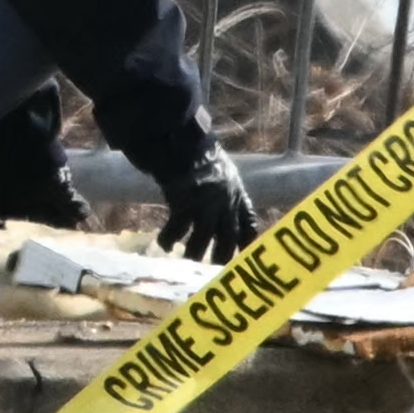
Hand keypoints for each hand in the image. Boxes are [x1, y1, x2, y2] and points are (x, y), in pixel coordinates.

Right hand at [150, 145, 258, 263]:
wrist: (183, 143)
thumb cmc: (201, 153)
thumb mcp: (225, 171)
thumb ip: (227, 190)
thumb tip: (224, 205)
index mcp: (237, 194)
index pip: (249, 224)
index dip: (248, 241)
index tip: (245, 254)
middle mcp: (225, 204)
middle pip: (228, 239)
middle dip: (223, 257)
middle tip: (215, 269)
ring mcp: (205, 207)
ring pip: (202, 240)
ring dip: (194, 253)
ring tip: (188, 260)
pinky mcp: (184, 206)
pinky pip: (176, 230)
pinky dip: (169, 239)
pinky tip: (164, 245)